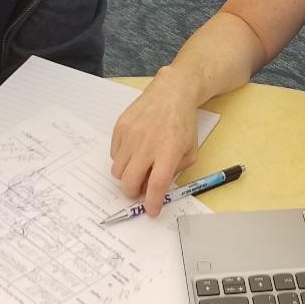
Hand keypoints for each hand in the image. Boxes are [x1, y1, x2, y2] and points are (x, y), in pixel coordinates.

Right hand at [109, 72, 199, 216]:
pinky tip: (134, 150)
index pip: (156, 184)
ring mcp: (130, 134)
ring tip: (138, 167)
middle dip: (133, 193)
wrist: (171, 92)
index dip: (152, 202)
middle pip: (129, 181)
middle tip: (140, 191)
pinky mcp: (120, 126)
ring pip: (118, 171)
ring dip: (127, 176)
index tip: (151, 211)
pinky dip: (123, 159)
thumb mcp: (190, 151)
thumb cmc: (183, 123)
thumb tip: (155, 189)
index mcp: (168, 151)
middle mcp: (146, 144)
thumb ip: (174, 172)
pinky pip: (114, 154)